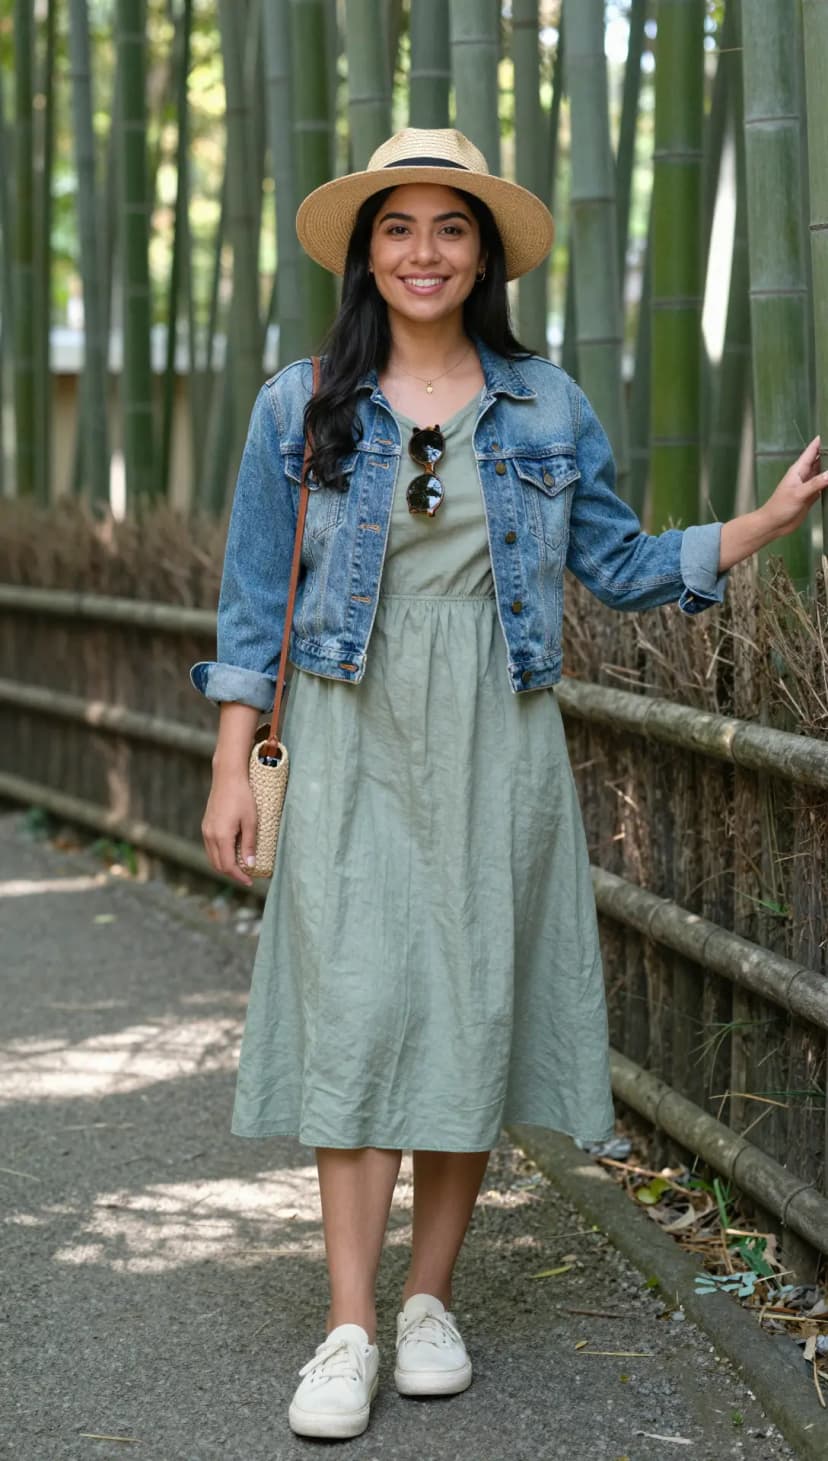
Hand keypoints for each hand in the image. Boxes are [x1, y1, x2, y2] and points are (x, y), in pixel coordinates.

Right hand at [201, 769, 257, 886]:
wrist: (228, 777)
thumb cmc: (243, 796)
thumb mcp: (251, 821)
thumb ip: (250, 844)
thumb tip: (251, 865)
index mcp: (221, 836)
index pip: (227, 866)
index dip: (239, 876)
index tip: (250, 881)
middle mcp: (209, 835)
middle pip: (217, 865)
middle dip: (232, 874)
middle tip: (247, 876)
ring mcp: (205, 830)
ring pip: (212, 857)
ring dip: (225, 865)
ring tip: (240, 867)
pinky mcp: (206, 825)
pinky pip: (210, 847)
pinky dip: (220, 855)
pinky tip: (231, 853)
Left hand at [761, 435, 827, 538]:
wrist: (774, 524)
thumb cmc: (779, 507)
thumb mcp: (798, 494)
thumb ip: (815, 484)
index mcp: (798, 470)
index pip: (811, 451)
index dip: (820, 441)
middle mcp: (804, 476)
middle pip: (819, 460)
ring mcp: (808, 486)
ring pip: (823, 473)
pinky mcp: (811, 496)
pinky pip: (824, 486)